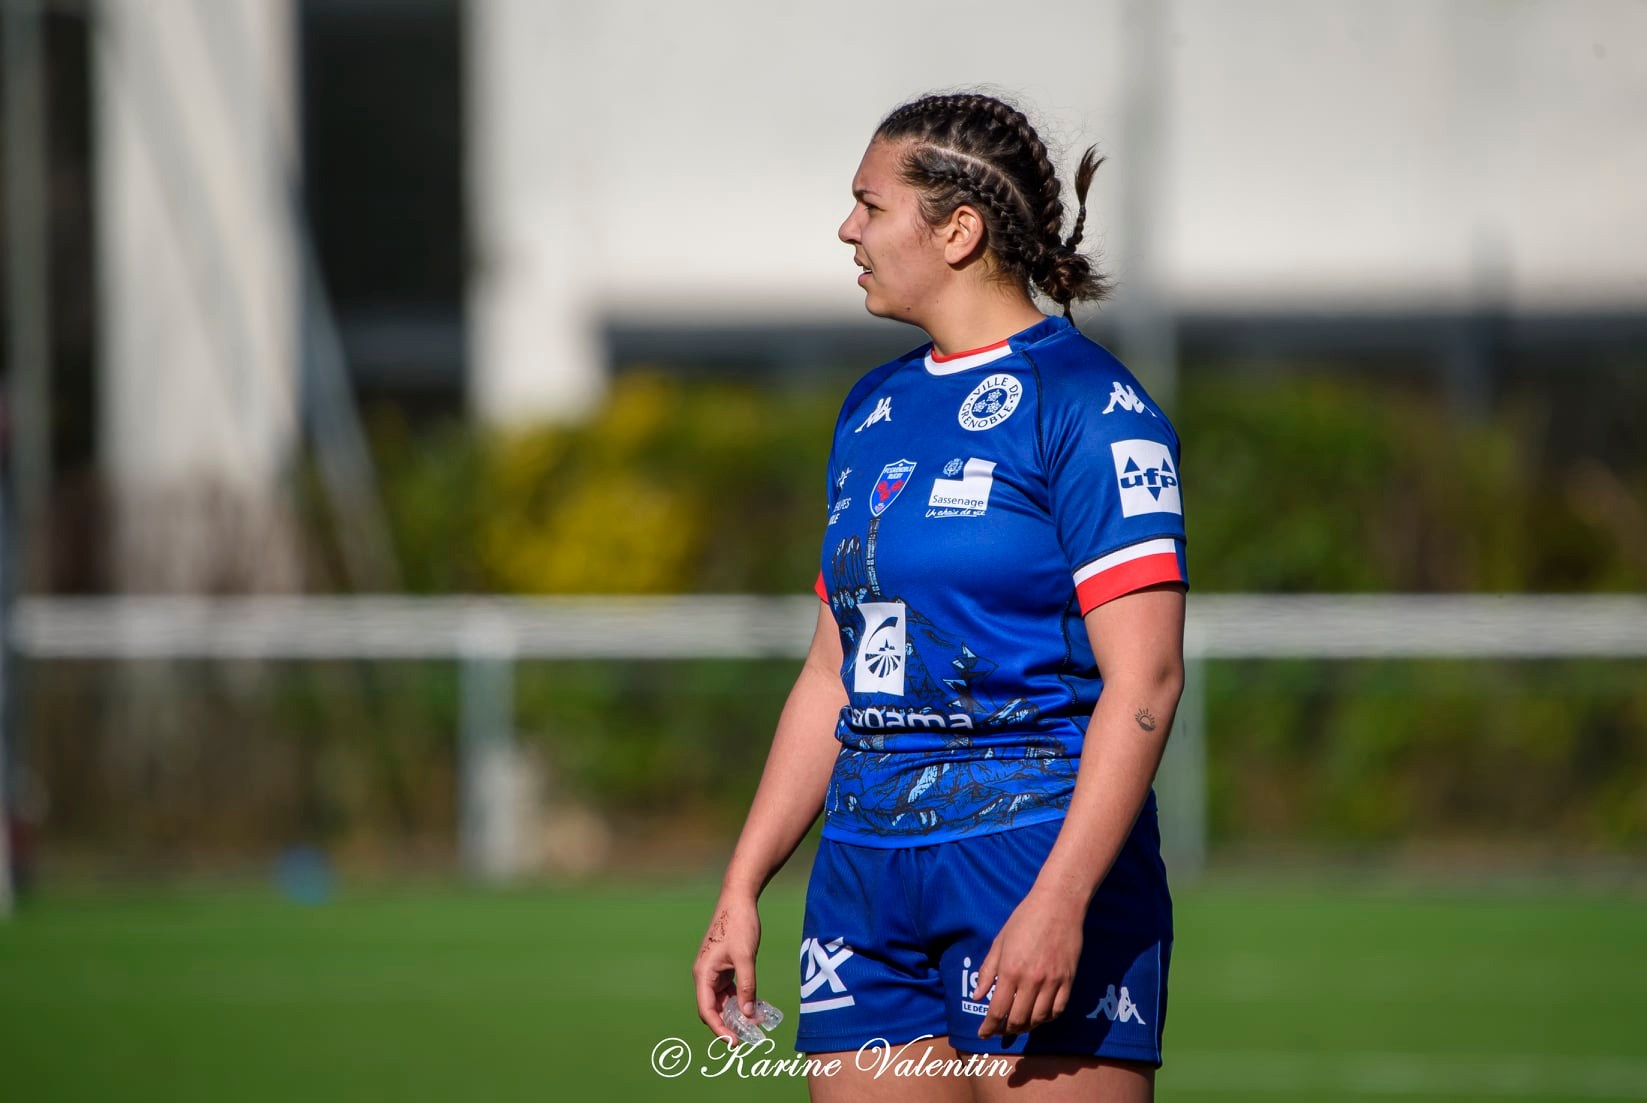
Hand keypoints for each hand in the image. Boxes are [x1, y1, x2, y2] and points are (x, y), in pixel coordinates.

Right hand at [692, 892, 761, 1042]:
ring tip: (754, 1025)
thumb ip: (747, 986)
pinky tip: (755, 1007)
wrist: (739, 899)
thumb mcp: (746, 958)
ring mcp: (714, 971)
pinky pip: (729, 989)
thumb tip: (749, 1014)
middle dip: (728, 1024)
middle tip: (746, 1038)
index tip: (733, 1042)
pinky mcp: (724, 966)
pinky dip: (740, 999)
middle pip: (713, 1008)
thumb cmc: (739, 925)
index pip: (707, 1010)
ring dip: (736, 1012)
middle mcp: (705, 975)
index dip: (719, 1029)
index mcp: (703, 973)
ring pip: (722, 1000)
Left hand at [973, 887, 1084, 1038]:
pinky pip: (1058, 1009)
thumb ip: (987, 970)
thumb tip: (977, 996)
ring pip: (1039, 1018)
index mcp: (1010, 969)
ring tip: (1018, 1025)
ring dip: (1027, 1026)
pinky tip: (1040, 1016)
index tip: (983, 1034)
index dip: (989, 1026)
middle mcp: (1031, 980)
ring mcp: (1052, 981)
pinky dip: (1048, 1018)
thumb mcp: (999, 941)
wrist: (1058, 904)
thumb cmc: (1025, 918)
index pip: (997, 1009)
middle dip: (1006, 1029)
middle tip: (1000, 1030)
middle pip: (1018, 1019)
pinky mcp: (1068, 979)